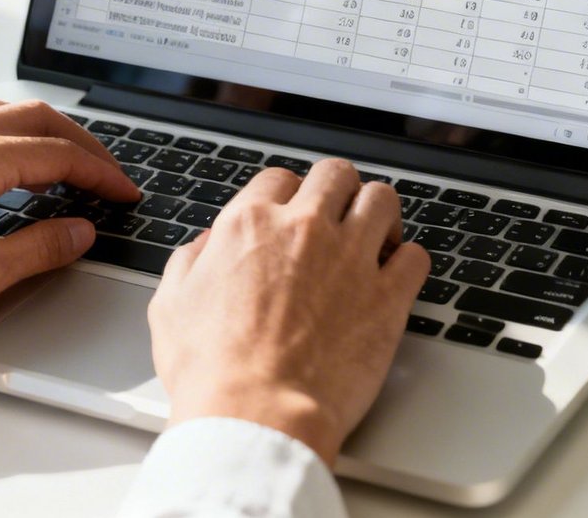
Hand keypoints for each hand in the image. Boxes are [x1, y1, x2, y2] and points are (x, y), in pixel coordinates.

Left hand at [0, 100, 136, 356]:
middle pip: (37, 117)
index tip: (123, 192)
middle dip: (81, 142)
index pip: (60, 154)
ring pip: (0, 111)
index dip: (102, 173)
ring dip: (42, 129)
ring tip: (64, 159)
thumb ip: (39, 249)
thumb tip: (78, 232)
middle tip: (106, 172)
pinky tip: (4, 159)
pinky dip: (4, 131)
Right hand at [146, 159, 428, 464]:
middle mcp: (305, 229)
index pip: (280, 178)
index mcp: (251, 225)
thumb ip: (189, 262)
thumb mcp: (171, 305)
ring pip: (382, 199)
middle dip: (338, 190)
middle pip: (337, 174)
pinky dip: (408, 261)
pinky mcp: (387, 297)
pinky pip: (415, 256)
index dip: (287, 195)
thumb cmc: (212, 371)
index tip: (293, 213)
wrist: (256, 414)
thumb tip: (207, 245)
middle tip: (338, 216)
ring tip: (375, 237)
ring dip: (380, 214)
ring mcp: (351, 259)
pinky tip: (396, 275)